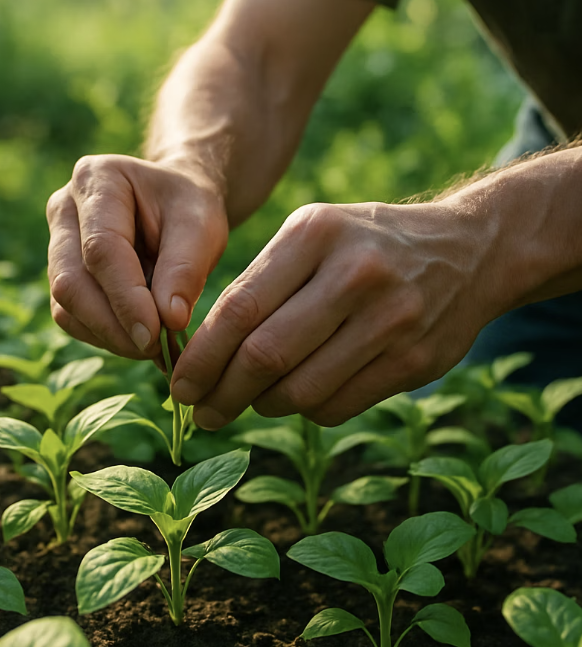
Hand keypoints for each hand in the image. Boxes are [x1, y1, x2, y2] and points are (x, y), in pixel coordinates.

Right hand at [46, 155, 227, 358]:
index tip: (155, 335)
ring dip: (109, 336)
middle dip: (113, 325)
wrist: (176, 204)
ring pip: (66, 306)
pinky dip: (105, 336)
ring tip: (153, 346)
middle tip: (155, 350)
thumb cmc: (189, 209)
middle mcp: (64, 209)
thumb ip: (186, 268)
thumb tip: (169, 321)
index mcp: (97, 180)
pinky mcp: (62, 275)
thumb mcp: (202, 226)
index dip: (125, 298)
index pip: (101, 249)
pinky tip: (138, 338)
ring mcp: (57, 244)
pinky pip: (72, 318)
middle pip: (71, 281)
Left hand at [171, 200, 506, 427]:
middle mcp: (355, 273)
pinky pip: (337, 406)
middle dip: (221, 394)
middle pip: (265, 356)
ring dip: (262, 406)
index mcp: (315, 234)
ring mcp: (391, 320)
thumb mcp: (312, 235)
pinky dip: (305, 410)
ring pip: (300, 390)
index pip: (238, 309)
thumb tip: (204, 355)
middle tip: (200, 412)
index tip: (178, 385)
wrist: (468, 250)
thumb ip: (260, 285)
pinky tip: (297, 396)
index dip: (200, 357)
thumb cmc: (365, 245)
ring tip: (246, 402)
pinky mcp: (415, 361)